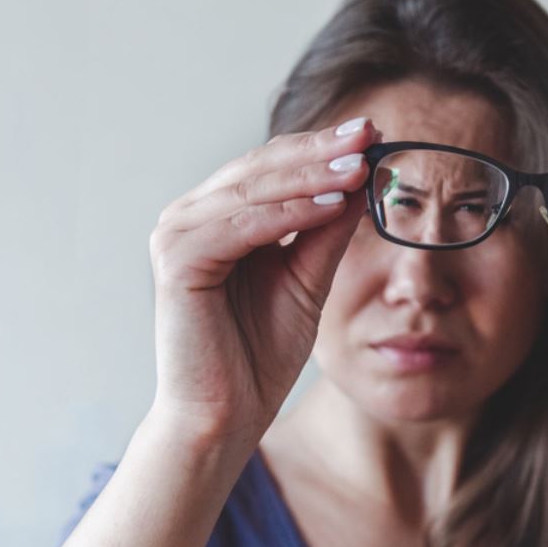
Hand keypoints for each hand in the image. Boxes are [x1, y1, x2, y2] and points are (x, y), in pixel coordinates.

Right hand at [147, 117, 381, 443]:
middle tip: (369, 133)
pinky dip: (289, 212)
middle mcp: (192, 218)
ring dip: (310, 174)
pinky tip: (332, 203)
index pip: (272, 168)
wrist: (229, 414)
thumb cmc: (260, 352)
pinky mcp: (176, 260)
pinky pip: (241, 225)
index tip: (371, 134)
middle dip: (320, 150)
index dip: (320, 149)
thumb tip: (360, 180)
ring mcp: (177, 235)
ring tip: (360, 163)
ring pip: (253, 190)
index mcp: (217, 219)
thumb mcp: (307, 280)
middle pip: (261, 168)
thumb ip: (325, 232)